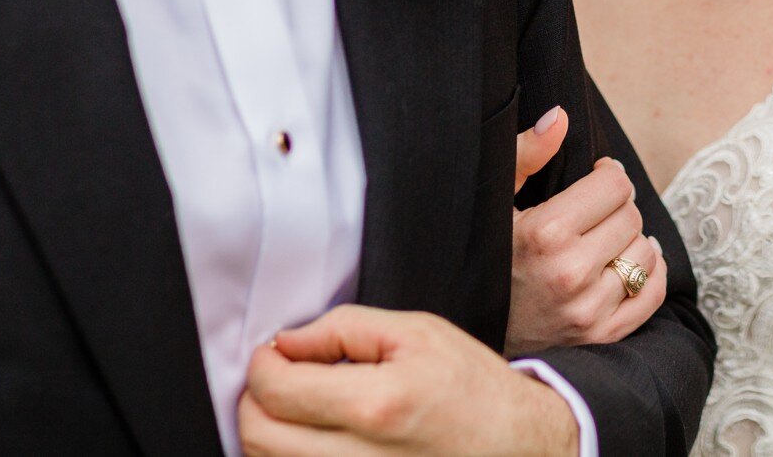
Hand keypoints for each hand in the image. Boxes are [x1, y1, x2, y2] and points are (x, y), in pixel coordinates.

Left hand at [239, 305, 578, 456]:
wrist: (518, 446)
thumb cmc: (473, 388)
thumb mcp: (418, 333)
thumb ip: (344, 329)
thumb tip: (286, 342)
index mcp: (378, 405)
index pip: (276, 390)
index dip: (262, 364)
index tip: (274, 353)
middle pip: (258, 436)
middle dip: (254, 399)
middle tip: (278, 377)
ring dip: (268, 431)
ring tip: (297, 406)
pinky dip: (290, 456)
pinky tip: (311, 436)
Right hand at [505, 106, 667, 355]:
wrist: (478, 329)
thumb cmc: (489, 254)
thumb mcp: (495, 200)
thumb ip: (526, 153)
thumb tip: (560, 117)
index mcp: (545, 234)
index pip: (614, 186)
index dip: (608, 175)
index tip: (596, 178)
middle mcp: (570, 274)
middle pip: (631, 216)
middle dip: (617, 207)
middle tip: (594, 211)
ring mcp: (588, 311)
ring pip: (646, 253)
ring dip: (631, 240)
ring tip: (605, 238)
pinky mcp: (603, 335)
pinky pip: (653, 293)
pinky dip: (650, 272)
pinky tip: (627, 261)